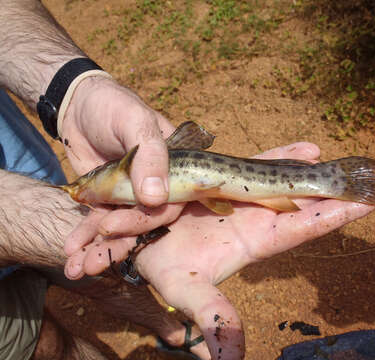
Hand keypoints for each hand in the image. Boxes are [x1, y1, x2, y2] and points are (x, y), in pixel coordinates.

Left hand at [62, 76, 184, 260]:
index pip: (174, 200)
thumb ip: (150, 155)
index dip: (149, 217)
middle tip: (94, 261)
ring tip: (78, 268)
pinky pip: (101, 221)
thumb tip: (156, 198)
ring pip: (124, 226)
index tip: (115, 226)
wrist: (79, 104)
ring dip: (102, 247)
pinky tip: (72, 250)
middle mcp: (159, 185)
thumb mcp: (135, 122)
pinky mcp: (110, 200)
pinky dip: (87, 235)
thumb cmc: (114, 105)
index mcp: (178, 167)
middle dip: (121, 241)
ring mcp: (133, 194)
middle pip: (148, 220)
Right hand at [64, 142, 373, 357]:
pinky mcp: (225, 179)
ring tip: (342, 159)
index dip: (334, 216)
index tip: (368, 205)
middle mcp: (255, 219)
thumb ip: (213, 317)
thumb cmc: (163, 264)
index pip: (303, 228)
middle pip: (304, 202)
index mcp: (254, 241)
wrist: (134, 237)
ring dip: (312, 170)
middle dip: (335, 192)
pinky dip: (282, 156)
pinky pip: (258, 163)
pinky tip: (307, 147)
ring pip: (285, 180)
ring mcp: (242, 196)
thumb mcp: (186, 290)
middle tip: (369, 178)